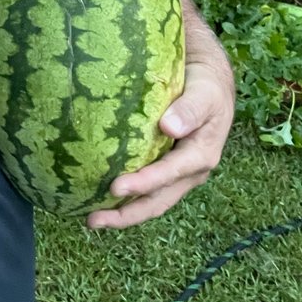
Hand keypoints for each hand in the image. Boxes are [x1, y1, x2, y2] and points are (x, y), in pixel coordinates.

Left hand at [86, 0, 233, 229]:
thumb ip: (190, 109)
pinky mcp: (164, 167)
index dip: (143, 184)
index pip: (168, 175)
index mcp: (201, 156)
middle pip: (157, 201)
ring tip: (91, 219)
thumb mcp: (204, 93)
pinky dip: (126, 197)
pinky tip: (99, 197)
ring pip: (150, 201)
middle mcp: (189, 172)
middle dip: (126, 214)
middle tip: (93, 220)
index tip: (115, 187)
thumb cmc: (206, 86)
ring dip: (122, 212)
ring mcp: (177, 173)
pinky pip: (145, 189)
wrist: (210, 82)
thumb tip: (169, 128)